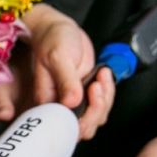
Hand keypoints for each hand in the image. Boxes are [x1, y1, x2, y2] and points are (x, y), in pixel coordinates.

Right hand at [0, 3, 114, 137]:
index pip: (66, 127)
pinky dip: (109, 91)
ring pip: (97, 117)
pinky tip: (104, 74)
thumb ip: (66, 80)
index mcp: (47, 102)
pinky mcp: (86, 94)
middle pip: (85, 127)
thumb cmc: (53, 40)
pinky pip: (103, 104)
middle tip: (96, 84)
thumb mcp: (58, 57)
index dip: (82, 120)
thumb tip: (72, 101)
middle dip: (97, 108)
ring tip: (101, 75)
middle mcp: (60, 106)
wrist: (59, 29)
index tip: (88, 96)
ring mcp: (75, 101)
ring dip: (105, 98)